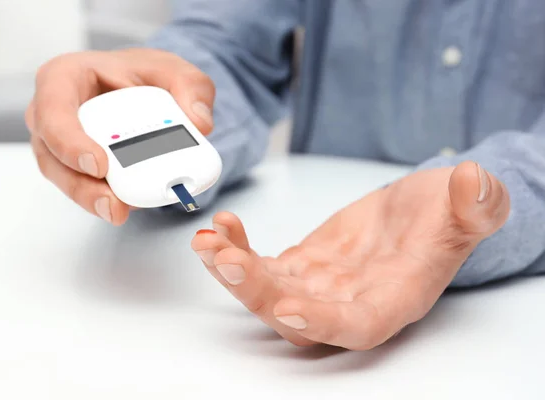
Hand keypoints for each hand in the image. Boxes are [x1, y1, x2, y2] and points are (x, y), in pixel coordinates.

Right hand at [25, 49, 215, 224]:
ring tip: (120, 212)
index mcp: (65, 77)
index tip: (100, 165)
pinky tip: (125, 207)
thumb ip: (192, 87)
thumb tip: (200, 123)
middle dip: (80, 185)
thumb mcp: (174, 70)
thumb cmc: (144, 75)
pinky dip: (101, 198)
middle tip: (113, 204)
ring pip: (63, 176)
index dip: (69, 141)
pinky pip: (80, 184)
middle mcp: (51, 111)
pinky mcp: (72, 165)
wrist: (138, 89)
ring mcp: (58, 142)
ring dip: (89, 199)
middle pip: (52, 154)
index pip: (54, 109)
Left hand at [191, 161, 509, 348]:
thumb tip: (474, 184)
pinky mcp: (302, 264)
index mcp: (394, 298)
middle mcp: (350, 301)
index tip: (292, 304)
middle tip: (225, 258)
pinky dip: (238, 249)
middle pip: (297, 315)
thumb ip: (476, 205)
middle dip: (257, 292)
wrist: (420, 210)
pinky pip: (262, 265)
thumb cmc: (447, 213)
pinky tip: (223, 226)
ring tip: (208, 242)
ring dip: (234, 272)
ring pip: (269, 293)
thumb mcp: (469, 204)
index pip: (358, 326)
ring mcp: (320, 284)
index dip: (325, 322)